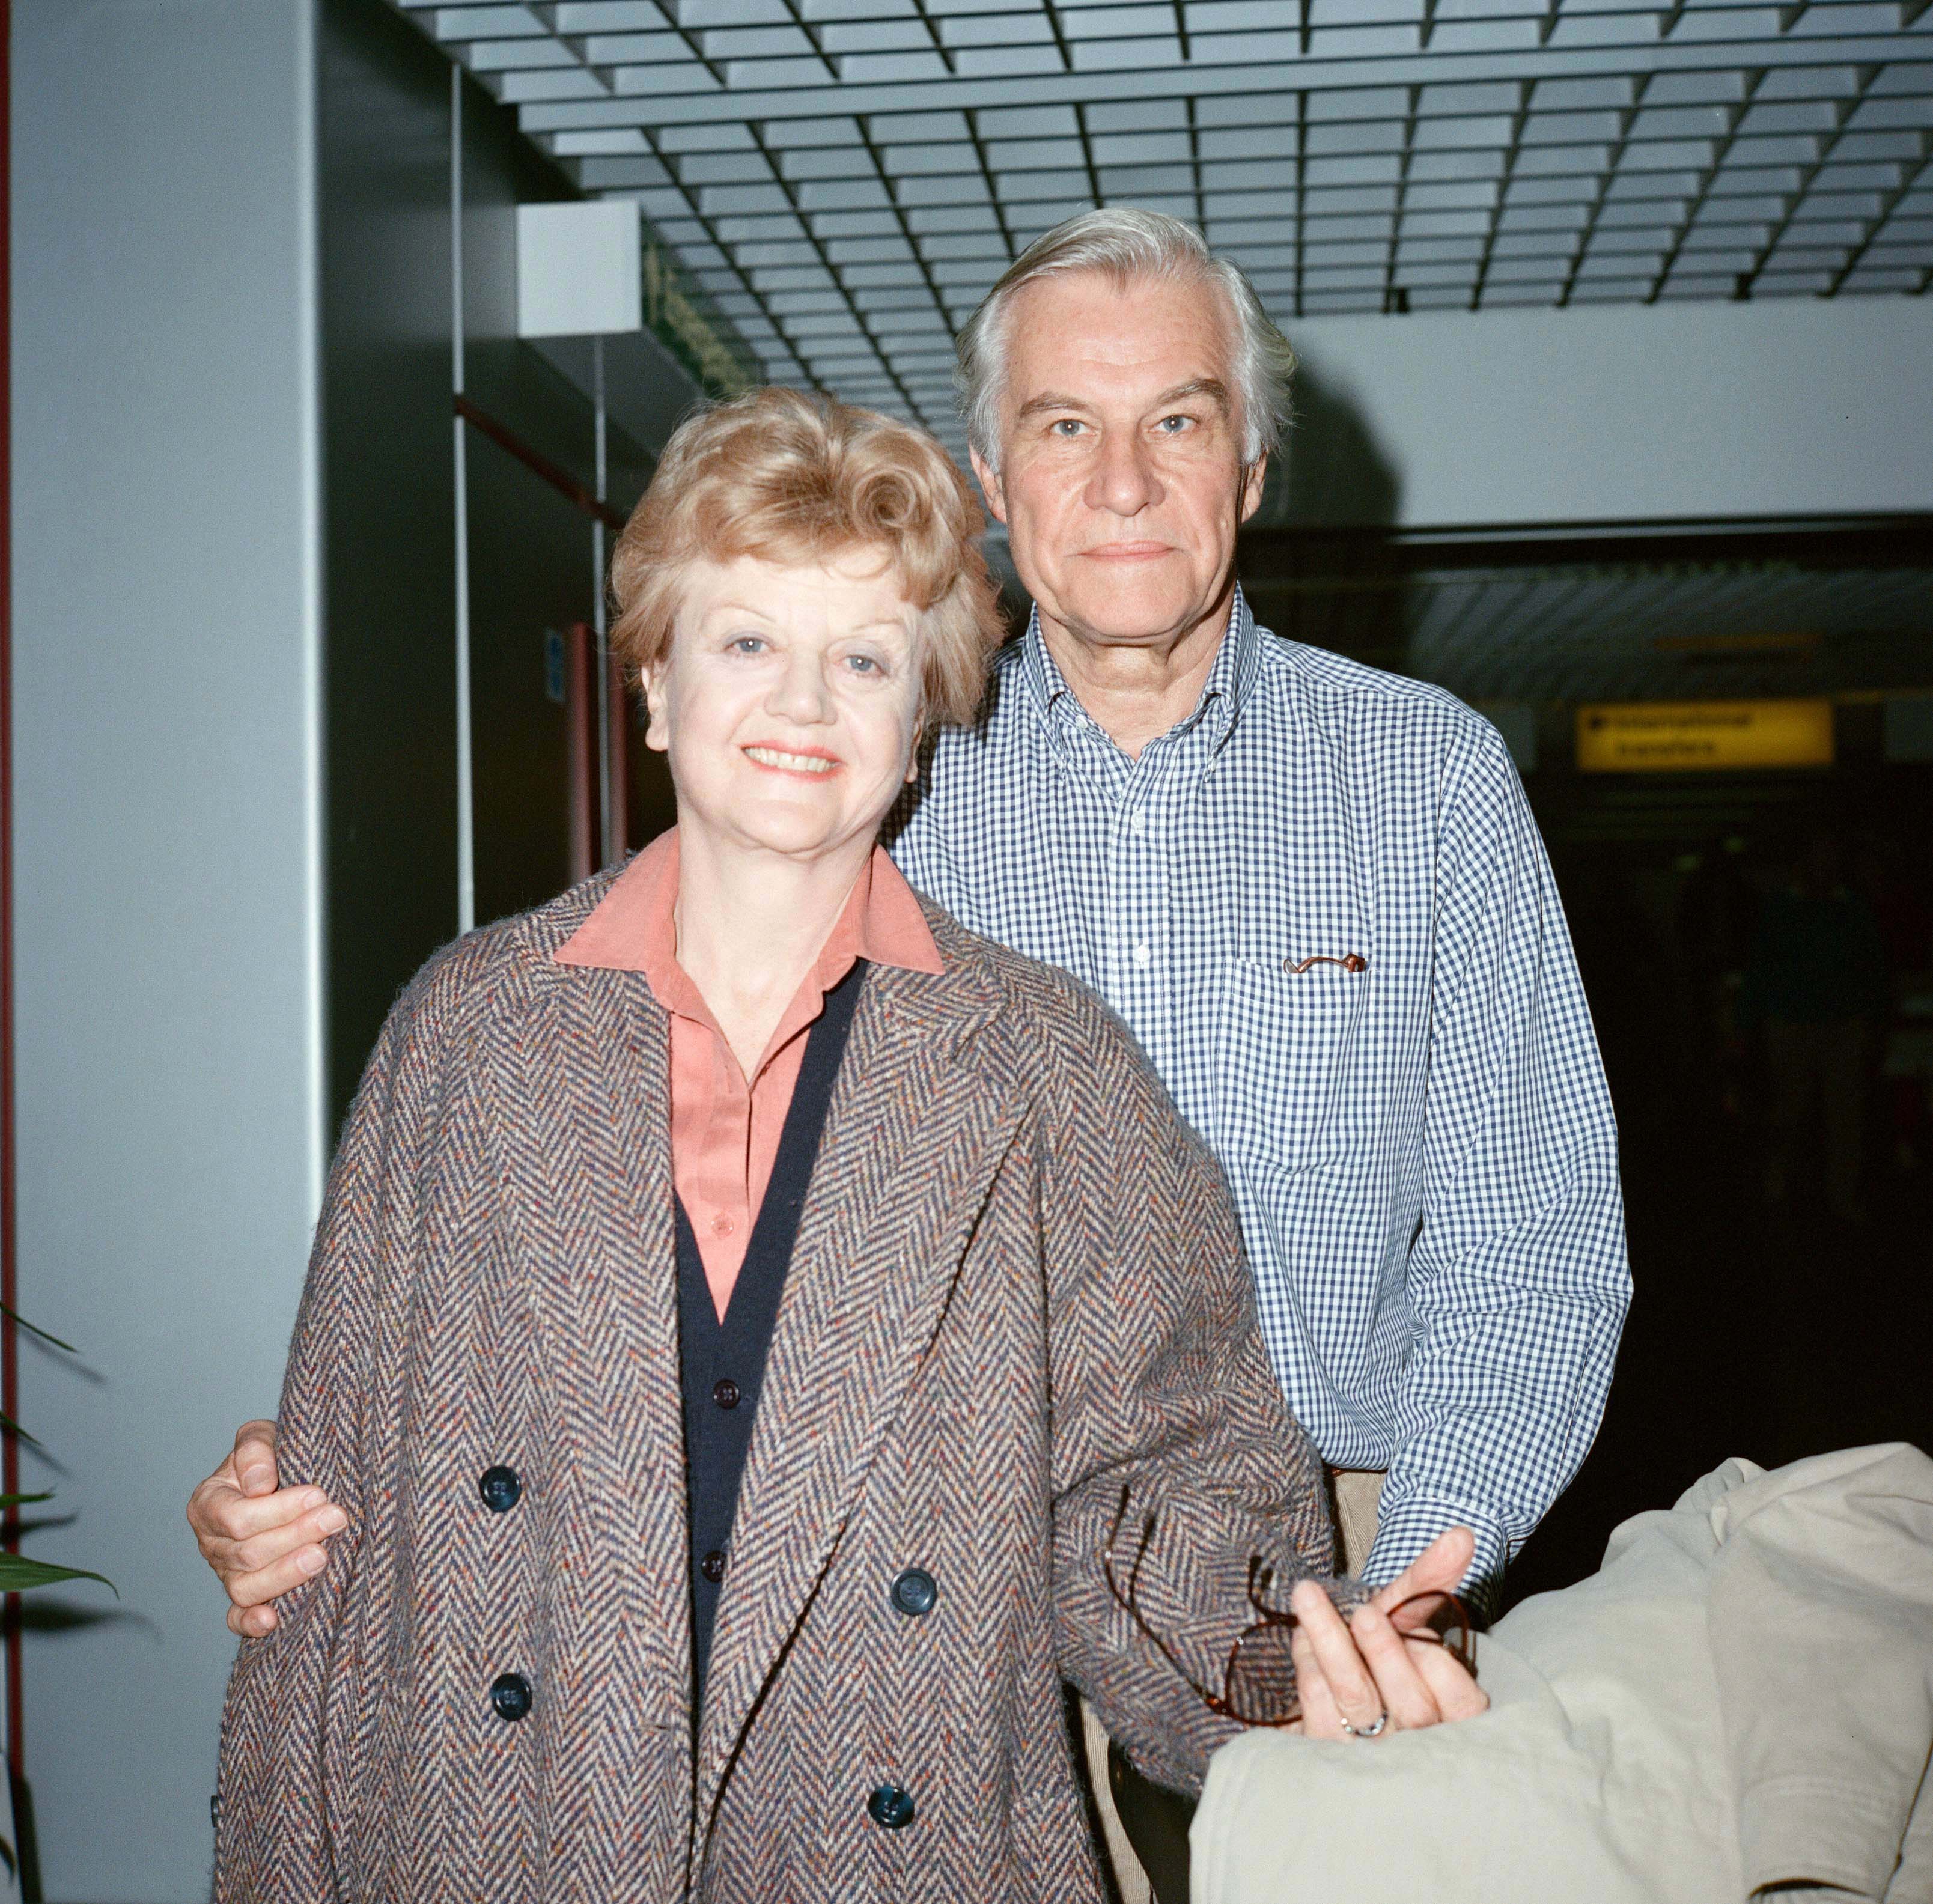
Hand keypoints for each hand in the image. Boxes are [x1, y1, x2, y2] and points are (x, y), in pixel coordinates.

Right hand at [185, 1420, 346, 1636]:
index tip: (319, 1494)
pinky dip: (250, 1623)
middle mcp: (212, 1543)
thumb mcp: (262, 1437)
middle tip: (337, 1519)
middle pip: (247, 1553)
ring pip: (246, 1587)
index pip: (237, 1518)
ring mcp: (225, 1573)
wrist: (289, 1475)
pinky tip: (272, 1620)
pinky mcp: (244, 1596)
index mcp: (209, 1503)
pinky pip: (237, 1617)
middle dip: (296, 1536)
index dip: (278, 1510)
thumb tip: (258, 1483)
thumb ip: (254, 1450)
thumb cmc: (275, 1454)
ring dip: (286, 1575)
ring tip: (324, 1557)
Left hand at [1287, 1527, 1488, 1738]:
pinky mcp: (1325, 1753)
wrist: (1325, 1698)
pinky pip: (1315, 1706)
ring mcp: (1371, 1755)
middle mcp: (1417, 1743)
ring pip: (1357, 1701)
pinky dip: (1308, 1665)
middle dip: (1387, 1654)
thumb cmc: (1377, 1653)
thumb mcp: (1404, 1618)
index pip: (1463, 1702)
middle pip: (1411, 1706)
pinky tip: (1303, 1640)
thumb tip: (1461, 1535)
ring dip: (1332, 1644)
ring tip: (1309, 1596)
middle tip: (1365, 1614)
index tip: (1424, 1635)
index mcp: (1452, 1716)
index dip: (1440, 1666)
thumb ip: (1430, 1580)